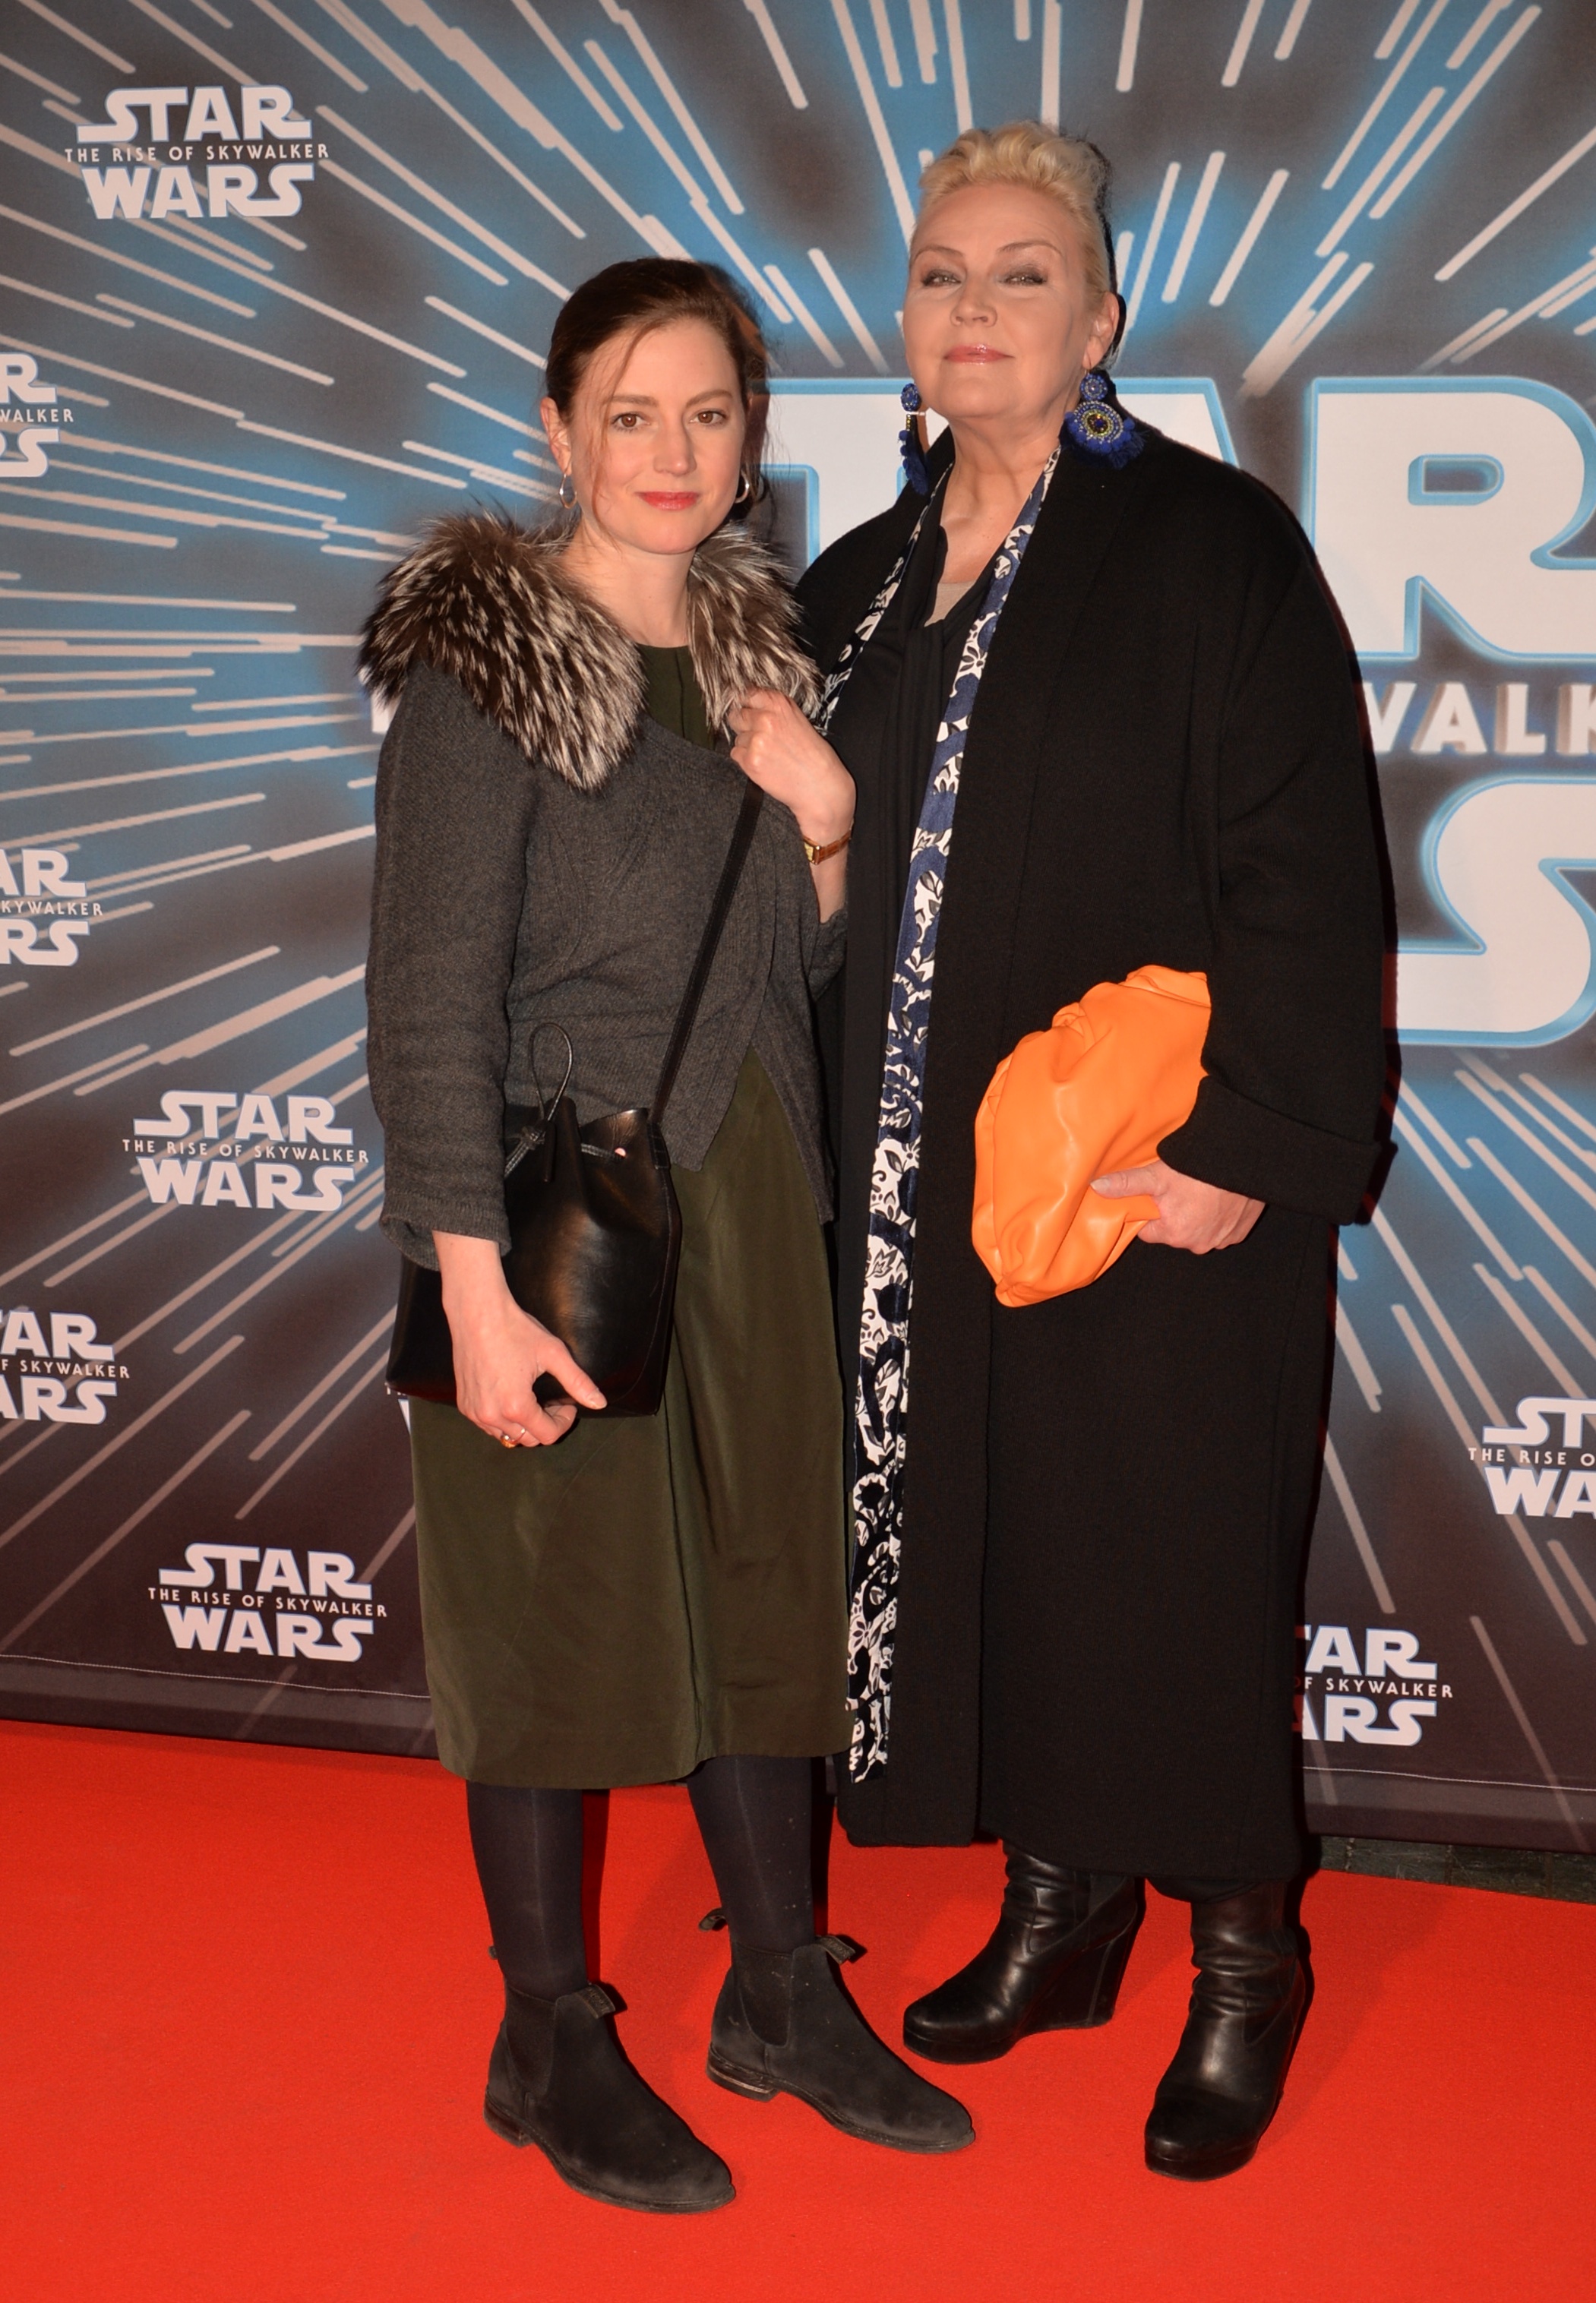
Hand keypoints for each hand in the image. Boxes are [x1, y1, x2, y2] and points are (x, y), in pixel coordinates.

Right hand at [434, 1233, 604, 1443]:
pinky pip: (488, 1425)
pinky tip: (510, 1396)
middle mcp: (492, 1415)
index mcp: (516, 1407)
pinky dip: (503, 1419)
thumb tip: (600, 1403)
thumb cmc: (515, 1330)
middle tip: (551, 1401)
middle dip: (545, 1424)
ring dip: (524, 1425)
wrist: (476, 1314)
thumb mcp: (553, 1353)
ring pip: (507, 1436)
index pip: (547, 1435)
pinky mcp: (464, 1405)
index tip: (567, 1404)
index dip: (563, 1422)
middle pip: (528, 1439)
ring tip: (532, 1399)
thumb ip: (577, 1382)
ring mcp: (475, 1412)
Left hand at [728, 689, 854, 850]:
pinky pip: (735, 754)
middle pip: (737, 715)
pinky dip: (746, 760)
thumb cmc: (815, 756)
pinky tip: (765, 765)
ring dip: (747, 745)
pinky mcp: (750, 760)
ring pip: (737, 737)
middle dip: (744, 726)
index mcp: (779, 703)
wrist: (821, 787)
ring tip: (770, 755)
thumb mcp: (798, 720)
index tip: (748, 712)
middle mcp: (765, 718)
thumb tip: (750, 704)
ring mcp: (756, 739)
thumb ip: (775, 710)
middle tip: (760, 738)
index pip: (747, 693)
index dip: (747, 705)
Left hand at [1090, 1159, 1263, 1253]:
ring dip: (1197, 1216)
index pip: (1148, 1231)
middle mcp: (1198, 1244)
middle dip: (1173, 1214)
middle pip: (1173, 1232)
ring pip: (1198, 1230)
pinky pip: (1222, 1228)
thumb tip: (1097, 1187)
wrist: (1244, 1162)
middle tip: (1180, 1189)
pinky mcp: (1240, 1232)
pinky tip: (1218, 1197)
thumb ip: (1127, 1184)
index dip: (1148, 1212)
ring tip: (1200, 1191)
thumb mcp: (1157, 1176)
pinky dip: (1219, 1216)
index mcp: (1174, 1234)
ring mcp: (1221, 1240)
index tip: (1154, 1196)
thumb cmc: (1199, 1171)